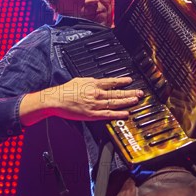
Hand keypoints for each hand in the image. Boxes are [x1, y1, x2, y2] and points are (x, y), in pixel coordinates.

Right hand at [21, 77, 140, 125]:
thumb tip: (98, 81)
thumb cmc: (65, 91)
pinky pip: (108, 114)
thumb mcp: (79, 80)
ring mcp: (95, 104)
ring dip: (127, 102)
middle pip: (116, 93)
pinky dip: (118, 114)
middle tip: (140, 92)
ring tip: (136, 101)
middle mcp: (96, 93)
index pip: (111, 82)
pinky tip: (126, 114)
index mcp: (93, 84)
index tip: (130, 81)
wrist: (55, 100)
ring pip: (115, 103)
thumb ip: (90, 81)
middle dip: (129, 92)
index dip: (122, 81)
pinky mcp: (92, 114)